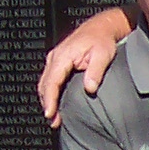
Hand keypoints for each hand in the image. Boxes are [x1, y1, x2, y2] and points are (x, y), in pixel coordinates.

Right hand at [38, 13, 128, 127]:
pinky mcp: (58, 62)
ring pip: (45, 83)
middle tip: (54, 122)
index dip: (50, 99)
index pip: (52, 81)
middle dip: (47, 104)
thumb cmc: (101, 39)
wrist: (100, 28)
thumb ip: (95, 71)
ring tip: (54, 117)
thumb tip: (90, 88)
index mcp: (63, 56)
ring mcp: (55, 59)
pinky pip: (50, 79)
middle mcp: (55, 57)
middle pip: (45, 85)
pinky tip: (56, 103)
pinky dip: (50, 93)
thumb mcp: (103, 54)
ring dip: (47, 100)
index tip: (50, 113)